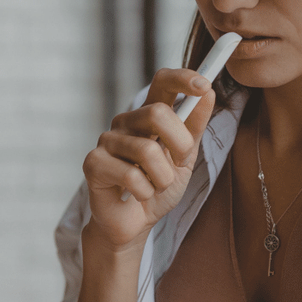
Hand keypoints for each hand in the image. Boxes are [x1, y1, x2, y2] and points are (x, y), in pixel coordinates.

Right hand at [82, 69, 216, 250]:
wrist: (135, 223)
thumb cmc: (157, 186)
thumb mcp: (185, 157)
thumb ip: (194, 126)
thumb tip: (207, 92)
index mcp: (148, 115)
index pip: (162, 81)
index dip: (183, 79)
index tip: (204, 85)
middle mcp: (126, 122)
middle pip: (157, 113)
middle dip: (179, 144)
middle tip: (179, 163)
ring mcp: (107, 140)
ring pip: (148, 151)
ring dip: (163, 179)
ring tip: (155, 186)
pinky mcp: (94, 163)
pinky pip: (131, 176)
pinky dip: (145, 192)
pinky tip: (137, 195)